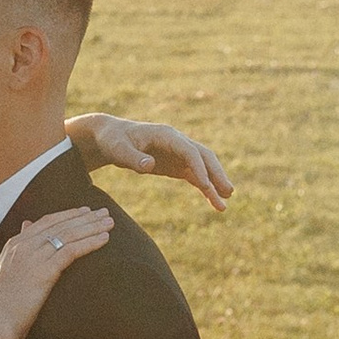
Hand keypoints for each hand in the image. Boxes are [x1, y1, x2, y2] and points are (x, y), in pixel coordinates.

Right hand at [0, 205, 112, 338]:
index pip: (46, 222)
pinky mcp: (43, 272)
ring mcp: (32, 258)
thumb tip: (25, 226)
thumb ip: (15, 250)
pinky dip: (89, 243)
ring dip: (92, 227)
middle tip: (105, 212)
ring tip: (110, 223)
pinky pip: (71, 251)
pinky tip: (104, 240)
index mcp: (13, 245)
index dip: (68, 215)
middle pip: (60, 225)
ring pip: (68, 235)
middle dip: (85, 217)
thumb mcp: (2, 271)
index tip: (85, 211)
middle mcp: (23, 247)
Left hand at [73, 112, 233, 210]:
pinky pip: (194, 176)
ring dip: (215, 184)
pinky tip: (214, 202)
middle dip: (216, 174)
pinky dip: (205, 188)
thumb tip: (149, 165)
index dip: (198, 167)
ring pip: (203, 167)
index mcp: (166, 135)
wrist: (110, 138)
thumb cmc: (113, 140)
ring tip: (225, 203)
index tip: (205, 185)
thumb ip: (133, 158)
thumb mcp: (118, 149)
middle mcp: (177, 142)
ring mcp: (178, 153)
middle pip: (203, 156)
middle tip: (228, 192)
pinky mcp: (175, 164)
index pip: (188, 150)